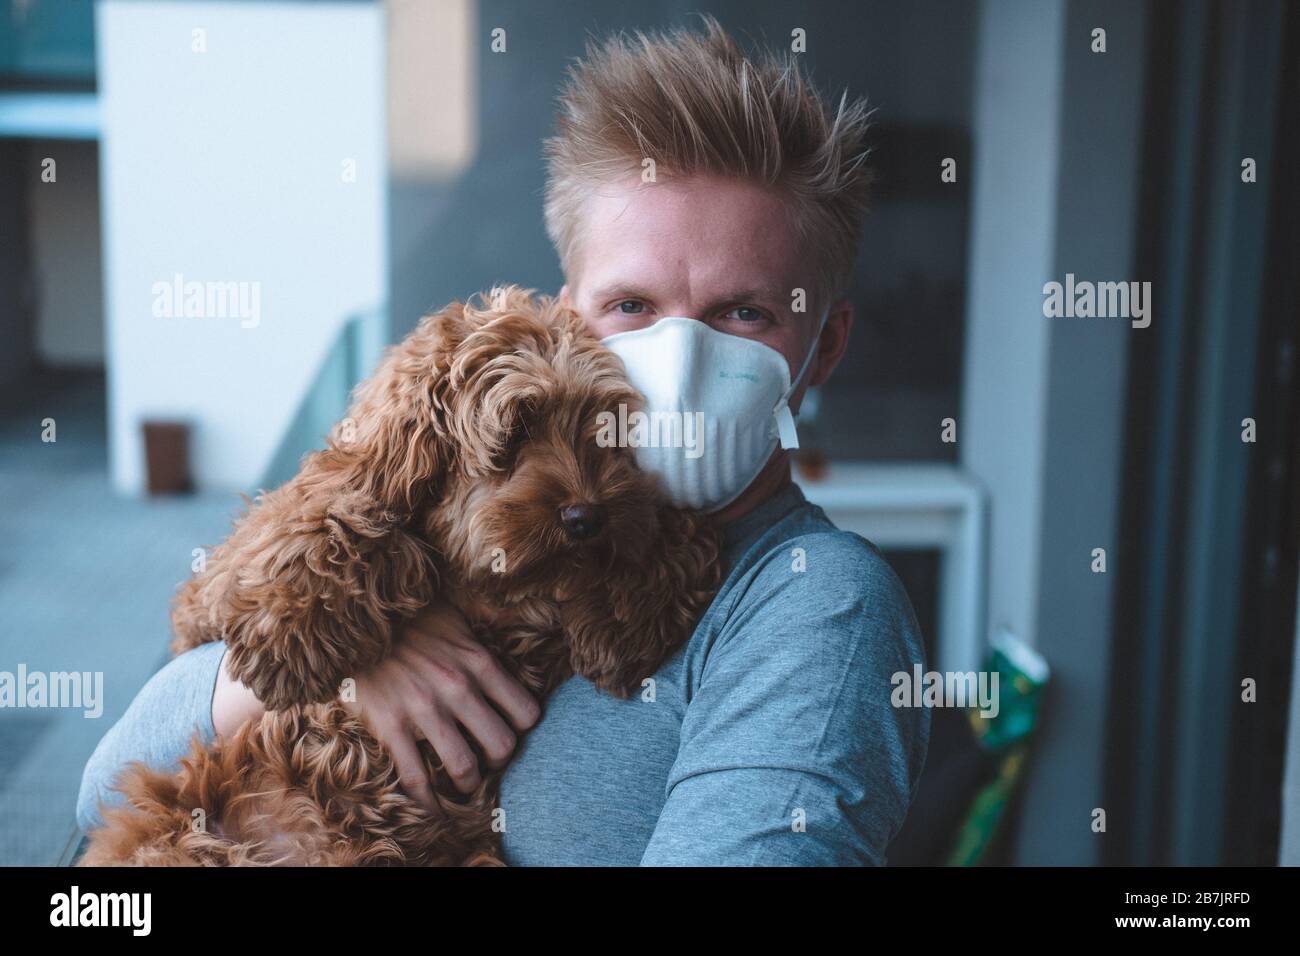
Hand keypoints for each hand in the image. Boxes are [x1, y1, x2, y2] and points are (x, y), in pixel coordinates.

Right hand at [340, 602, 540, 809]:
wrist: (353, 618)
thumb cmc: (410, 617)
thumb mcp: (458, 610)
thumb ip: (489, 617)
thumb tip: (516, 611)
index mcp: (479, 661)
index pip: (526, 713)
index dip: (523, 730)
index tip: (511, 731)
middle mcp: (457, 687)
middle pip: (502, 746)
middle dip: (499, 761)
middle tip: (488, 760)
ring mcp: (424, 709)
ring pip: (465, 767)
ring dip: (468, 783)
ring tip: (464, 784)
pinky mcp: (390, 726)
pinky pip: (416, 778)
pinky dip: (428, 803)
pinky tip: (434, 810)